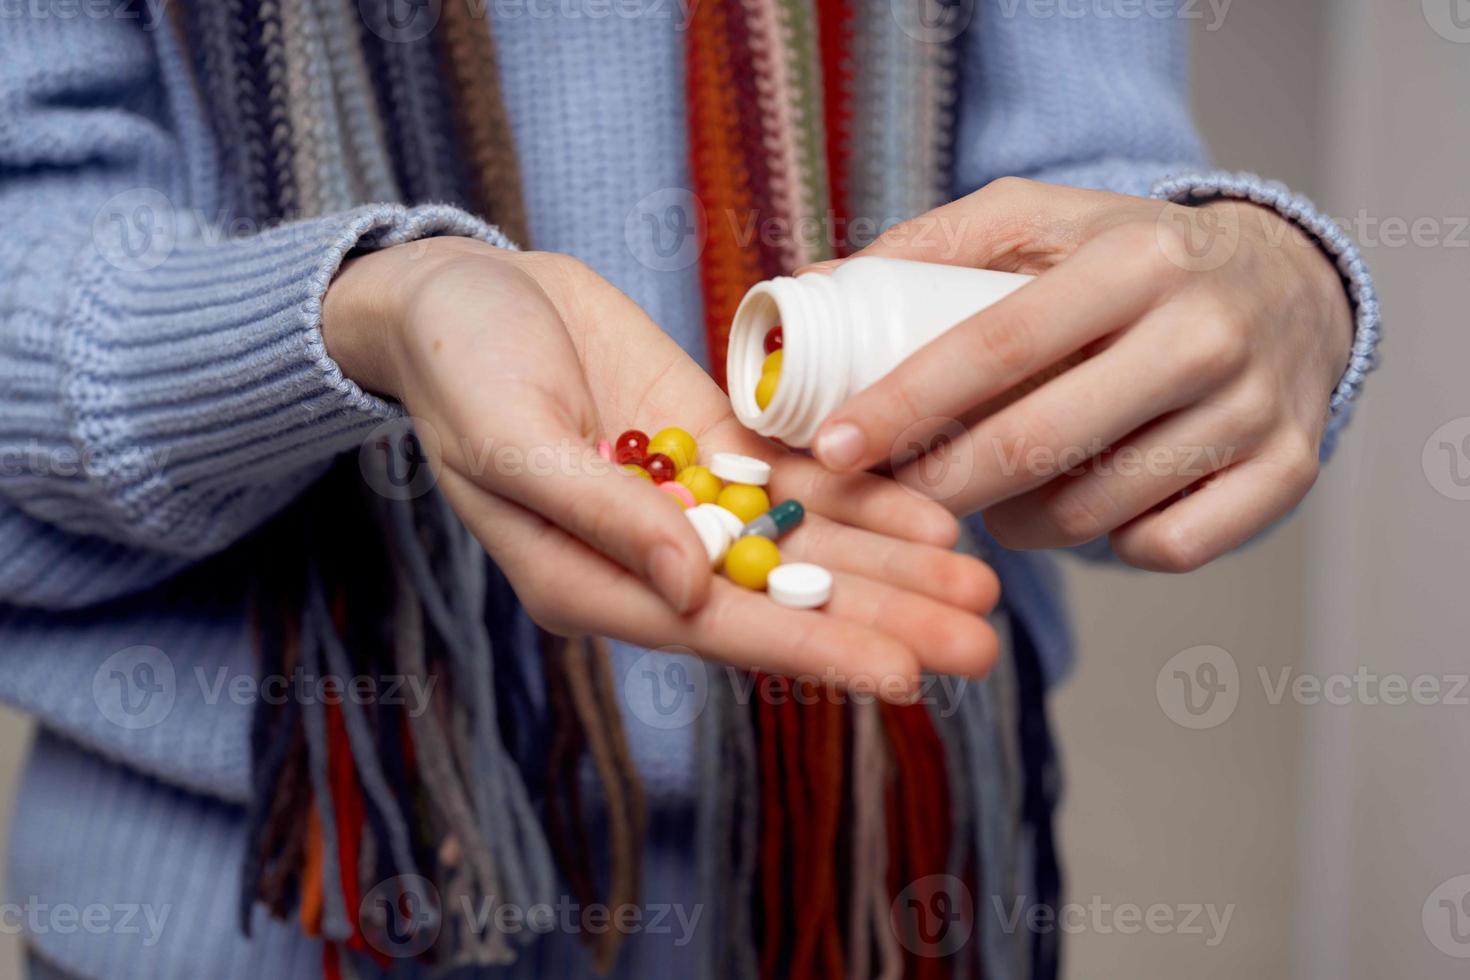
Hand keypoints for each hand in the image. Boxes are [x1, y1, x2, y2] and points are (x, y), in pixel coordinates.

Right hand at [324, 239, 999, 694]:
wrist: (463, 290)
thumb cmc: (460, 368)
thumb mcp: (511, 439)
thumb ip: (602, 515)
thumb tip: (694, 588)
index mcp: (589, 580)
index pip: (717, 629)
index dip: (812, 648)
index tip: (902, 676)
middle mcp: (648, 556)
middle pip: (781, 596)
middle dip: (881, 619)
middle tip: (981, 648)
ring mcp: (685, 500)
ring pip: (802, 543)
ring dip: (890, 564)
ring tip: (981, 587)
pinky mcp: (708, 442)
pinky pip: (794, 478)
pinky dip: (859, 495)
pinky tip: (931, 513)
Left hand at [808, 178, 1353, 571]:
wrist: (1288, 286)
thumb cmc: (1131, 259)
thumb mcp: (1041, 221)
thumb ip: (932, 247)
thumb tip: (810, 287)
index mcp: (1132, 261)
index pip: (994, 346)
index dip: (902, 405)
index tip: (832, 448)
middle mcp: (1202, 333)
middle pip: (1035, 444)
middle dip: (937, 486)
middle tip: (888, 497)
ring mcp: (1253, 407)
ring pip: (1092, 510)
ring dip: (1014, 522)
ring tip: (989, 494)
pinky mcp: (1287, 471)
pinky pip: (1165, 548)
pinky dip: (1109, 543)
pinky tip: (1087, 506)